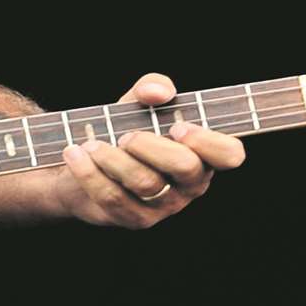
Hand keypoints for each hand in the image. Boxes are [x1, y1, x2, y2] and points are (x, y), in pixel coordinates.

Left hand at [49, 72, 246, 228]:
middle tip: (126, 136)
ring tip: (91, 144)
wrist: (84, 162)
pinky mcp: (135, 220)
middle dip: (152, 146)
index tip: (178, 126)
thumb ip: (152, 86)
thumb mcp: (138, 103)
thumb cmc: (123, 130)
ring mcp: (164, 206)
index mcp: (203, 154)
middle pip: (185, 167)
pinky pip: (114, 198)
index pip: (230, 154)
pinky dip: (91, 173)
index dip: (208, 140)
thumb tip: (157, 91)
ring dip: (113, 158)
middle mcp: (190, 184)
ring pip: (146, 183)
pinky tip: (76, 154)